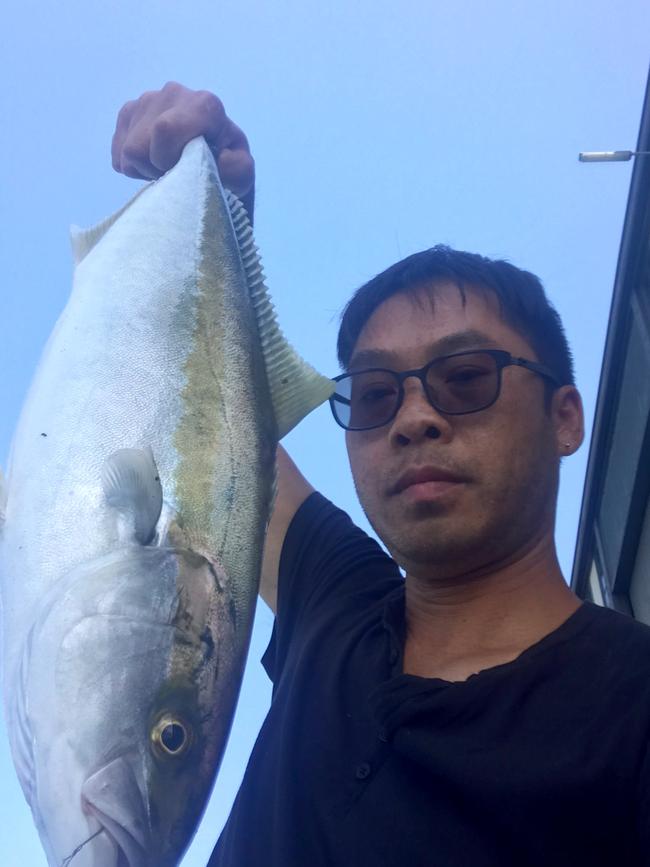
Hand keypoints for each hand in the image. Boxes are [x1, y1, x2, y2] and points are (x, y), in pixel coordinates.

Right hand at [111, 82, 254, 218]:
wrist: (212, 164)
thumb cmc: (228, 168)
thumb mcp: (241, 175)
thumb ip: (236, 170)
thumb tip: (219, 159)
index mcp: (203, 104)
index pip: (164, 129)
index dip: (166, 158)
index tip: (181, 168)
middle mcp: (173, 92)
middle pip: (140, 145)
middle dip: (156, 167)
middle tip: (177, 171)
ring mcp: (147, 100)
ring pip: (127, 150)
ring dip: (146, 168)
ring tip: (169, 167)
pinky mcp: (128, 113)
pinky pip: (118, 151)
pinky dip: (133, 166)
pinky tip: (154, 163)